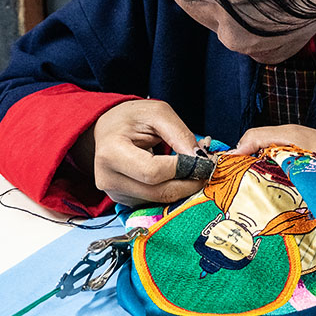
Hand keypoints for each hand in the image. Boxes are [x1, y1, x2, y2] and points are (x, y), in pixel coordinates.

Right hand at [70, 100, 206, 205]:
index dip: (183, 168)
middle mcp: (108, 179)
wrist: (107, 128)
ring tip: (193, 169)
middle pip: (159, 192)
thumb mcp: (158, 114)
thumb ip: (181, 136)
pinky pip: (155, 202)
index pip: (153, 172)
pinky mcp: (124, 201)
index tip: (205, 160)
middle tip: (207, 169)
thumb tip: (202, 161)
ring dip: (183, 188)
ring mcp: (114, 194)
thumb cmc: (131, 118)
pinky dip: (172, 191)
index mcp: (112, 153)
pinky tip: (177, 176)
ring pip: (160, 201)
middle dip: (189, 183)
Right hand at [231, 125, 315, 193]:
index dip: (238, 150)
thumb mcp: (314, 172)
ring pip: (262, 150)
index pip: (254, 136)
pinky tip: (262, 183)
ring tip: (243, 184)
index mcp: (291, 135)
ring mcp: (292, 143)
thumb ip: (290, 174)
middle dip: (241, 158)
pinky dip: (263, 166)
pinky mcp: (296, 153)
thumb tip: (266, 187)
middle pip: (255, 142)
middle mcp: (289, 135)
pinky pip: (272, 155)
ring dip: (252, 164)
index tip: (229, 168)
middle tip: (232, 179)